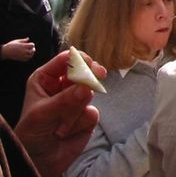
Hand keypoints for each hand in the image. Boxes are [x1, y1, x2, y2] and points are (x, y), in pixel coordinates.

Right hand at [2, 37, 35, 61]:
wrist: (5, 52)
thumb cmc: (10, 45)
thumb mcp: (17, 41)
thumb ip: (23, 40)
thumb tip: (28, 38)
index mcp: (23, 46)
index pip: (32, 45)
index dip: (32, 44)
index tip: (29, 44)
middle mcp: (23, 51)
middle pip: (32, 50)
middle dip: (33, 49)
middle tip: (31, 48)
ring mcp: (22, 55)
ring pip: (30, 55)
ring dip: (31, 53)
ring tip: (30, 52)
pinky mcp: (20, 59)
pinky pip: (27, 59)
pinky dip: (28, 57)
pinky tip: (27, 55)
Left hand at [14, 50, 105, 176]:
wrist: (39, 161)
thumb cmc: (31, 134)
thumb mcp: (41, 114)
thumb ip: (64, 100)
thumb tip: (86, 87)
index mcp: (46, 79)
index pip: (65, 60)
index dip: (78, 60)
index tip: (89, 65)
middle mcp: (63, 86)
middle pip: (84, 71)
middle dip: (90, 75)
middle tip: (99, 74)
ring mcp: (77, 99)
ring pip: (90, 93)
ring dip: (77, 110)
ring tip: (61, 126)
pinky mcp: (87, 115)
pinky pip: (92, 113)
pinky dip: (80, 124)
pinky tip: (66, 133)